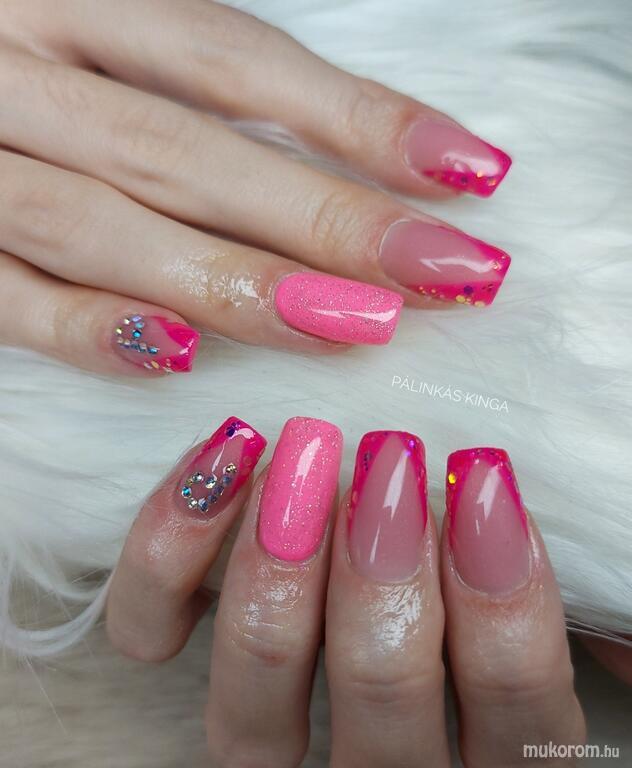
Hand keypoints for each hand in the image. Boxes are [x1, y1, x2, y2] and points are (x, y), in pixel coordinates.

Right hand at [0, 1, 510, 376]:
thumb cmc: (9, 47)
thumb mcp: (85, 17)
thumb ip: (186, 74)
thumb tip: (329, 151)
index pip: (231, 56)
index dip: (354, 117)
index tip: (468, 173)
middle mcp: (7, 70)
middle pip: (189, 152)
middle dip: (325, 219)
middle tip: (449, 272)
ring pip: (108, 230)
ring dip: (239, 286)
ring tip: (358, 326)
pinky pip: (5, 303)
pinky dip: (88, 332)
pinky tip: (181, 361)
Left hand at [106, 415, 592, 766]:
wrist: (346, 539)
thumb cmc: (459, 567)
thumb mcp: (524, 585)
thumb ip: (577, 599)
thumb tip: (595, 589)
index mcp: (487, 750)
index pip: (520, 716)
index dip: (505, 604)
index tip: (483, 478)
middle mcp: (373, 758)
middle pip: (380, 701)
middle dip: (385, 572)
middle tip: (389, 456)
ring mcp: (262, 725)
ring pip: (253, 707)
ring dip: (279, 570)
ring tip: (305, 455)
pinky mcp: (176, 659)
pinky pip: (148, 637)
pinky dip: (172, 550)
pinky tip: (223, 462)